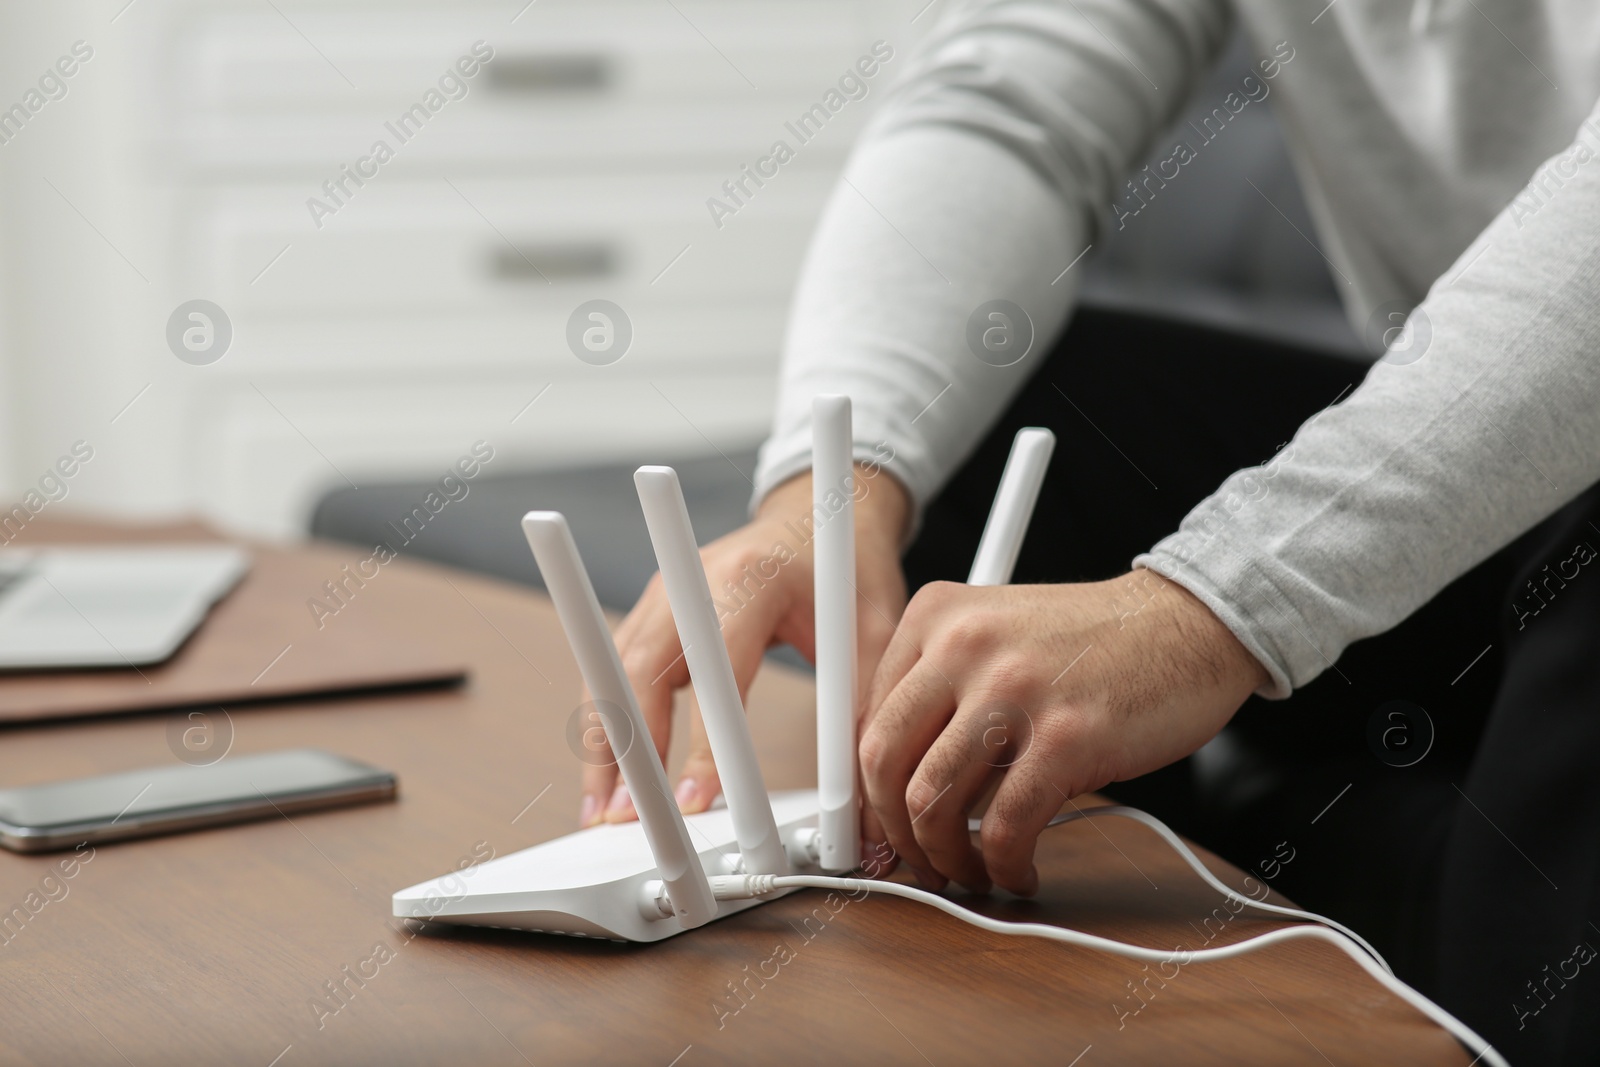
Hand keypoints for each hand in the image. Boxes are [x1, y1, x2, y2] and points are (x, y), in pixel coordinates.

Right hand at [580, 465, 909, 826]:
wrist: (816, 514)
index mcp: (749, 580)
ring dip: (604, 743)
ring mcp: (662, 594)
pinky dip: (608, 723)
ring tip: (601, 811)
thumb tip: (861, 791)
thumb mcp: (872, 628)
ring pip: (612, 673)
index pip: (714, 673)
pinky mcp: (652, 612)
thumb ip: (862, 703)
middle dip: (626, 749)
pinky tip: (609, 775)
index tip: (692, 803)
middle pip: (639, 670)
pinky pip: (615, 670)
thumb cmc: (843, 567)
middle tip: (621, 818)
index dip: (700, 744)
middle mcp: (690, 581)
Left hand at [858, 571, 1267, 894]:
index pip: (868, 719)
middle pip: (883, 762)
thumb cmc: (1091, 641)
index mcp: (935, 616)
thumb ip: (939, 689)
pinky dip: (1004, 866)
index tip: (880, 828)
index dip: (866, 791)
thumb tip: (892, 785)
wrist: (1184, 623)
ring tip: (971, 871)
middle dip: (895, 830)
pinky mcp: (1067, 737)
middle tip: (918, 860)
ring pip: (933, 801)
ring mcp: (1015, 690)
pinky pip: (1006, 827)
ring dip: (945, 857)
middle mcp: (963, 645)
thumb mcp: (992, 632)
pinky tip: (1020, 870)